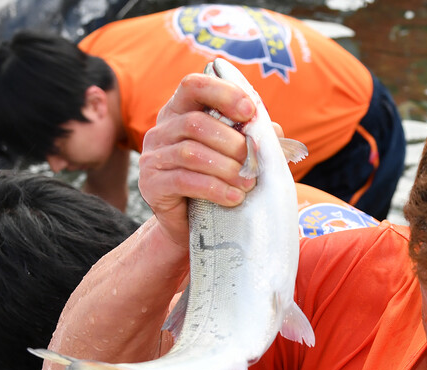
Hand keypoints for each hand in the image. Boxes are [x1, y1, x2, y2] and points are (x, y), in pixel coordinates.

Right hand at [138, 72, 257, 246]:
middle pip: (196, 123)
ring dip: (227, 168)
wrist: (190, 227)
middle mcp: (161, 129)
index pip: (194, 85)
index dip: (223, 93)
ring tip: (248, 184)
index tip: (250, 111)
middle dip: (232, 143)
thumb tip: (275, 130)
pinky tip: (234, 198)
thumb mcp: (236, 157)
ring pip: (191, 152)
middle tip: (253, 163)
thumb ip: (253, 139)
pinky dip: (215, 189)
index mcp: (180, 112)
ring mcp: (152, 156)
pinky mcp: (151, 184)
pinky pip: (184, 181)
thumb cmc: (215, 184)